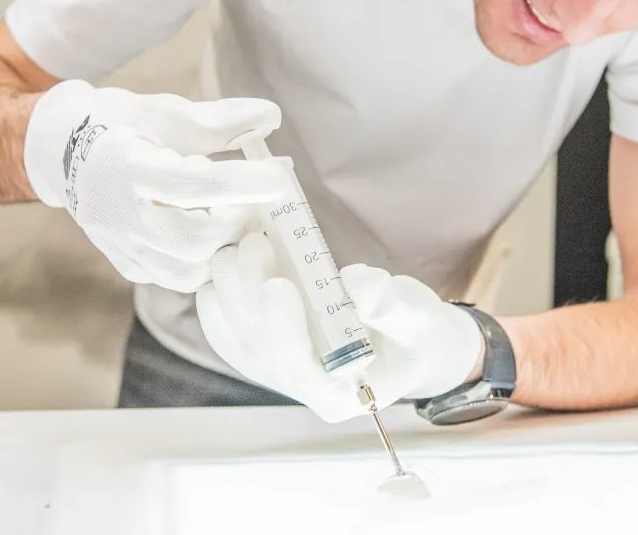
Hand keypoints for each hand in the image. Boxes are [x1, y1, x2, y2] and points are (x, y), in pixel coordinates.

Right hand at [22, 80, 288, 292]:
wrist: (61, 152)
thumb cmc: (120, 124)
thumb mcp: (164, 110)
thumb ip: (218, 119)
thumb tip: (272, 117)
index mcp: (126, 167)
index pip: (191, 184)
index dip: (240, 183)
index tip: (280, 178)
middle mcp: (118, 214)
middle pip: (190, 239)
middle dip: (233, 223)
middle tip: (254, 201)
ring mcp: (119, 245)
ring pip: (185, 270)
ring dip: (221, 247)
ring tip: (233, 217)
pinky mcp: (125, 264)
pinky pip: (173, 278)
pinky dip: (203, 262)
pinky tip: (212, 234)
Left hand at [195, 238, 483, 422]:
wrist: (410, 341)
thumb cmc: (418, 332)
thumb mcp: (419, 317)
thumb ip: (389, 304)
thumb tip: (351, 282)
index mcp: (341, 394)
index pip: (300, 368)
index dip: (283, 328)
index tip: (279, 283)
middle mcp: (303, 390)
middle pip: (260, 348)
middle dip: (250, 294)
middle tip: (255, 242)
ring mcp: (279, 374)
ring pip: (237, 338)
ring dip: (230, 289)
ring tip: (240, 242)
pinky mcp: (266, 351)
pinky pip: (227, 331)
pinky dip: (218, 298)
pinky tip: (221, 264)